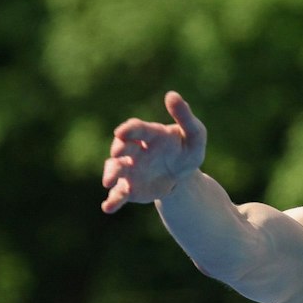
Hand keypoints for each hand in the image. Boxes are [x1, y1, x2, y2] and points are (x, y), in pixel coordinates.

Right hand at [101, 90, 206, 212]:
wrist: (182, 176)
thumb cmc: (187, 149)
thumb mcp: (194, 134)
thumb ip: (184, 116)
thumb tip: (171, 95)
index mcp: (149, 134)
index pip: (136, 129)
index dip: (128, 130)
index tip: (121, 132)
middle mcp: (134, 150)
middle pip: (121, 148)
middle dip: (117, 151)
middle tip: (118, 154)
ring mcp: (129, 169)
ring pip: (115, 170)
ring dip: (110, 174)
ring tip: (108, 182)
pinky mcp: (129, 188)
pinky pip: (118, 194)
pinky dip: (112, 201)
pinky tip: (108, 208)